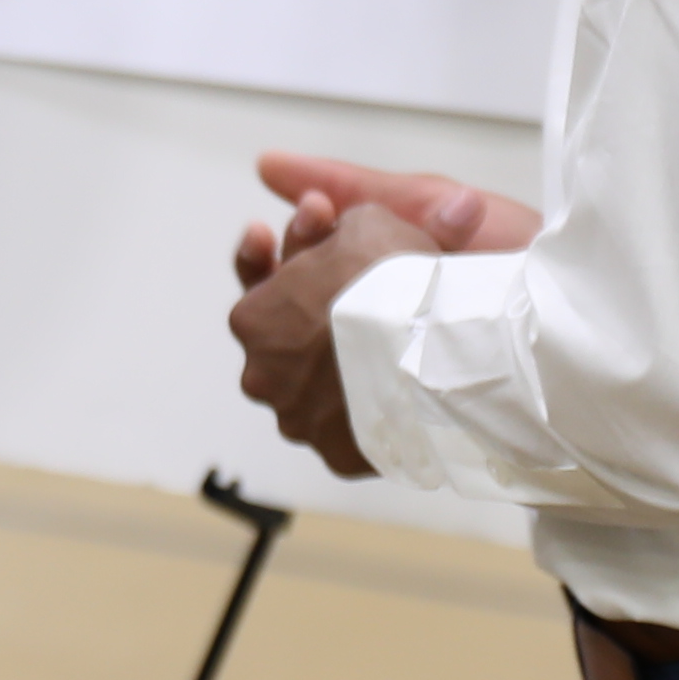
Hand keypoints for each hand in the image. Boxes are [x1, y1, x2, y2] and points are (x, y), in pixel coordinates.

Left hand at [222, 152, 533, 478]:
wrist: (425, 350)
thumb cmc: (387, 280)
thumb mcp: (367, 222)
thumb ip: (350, 225)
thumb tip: (356, 223)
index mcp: (253, 318)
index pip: (265, 289)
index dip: (301, 268)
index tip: (328, 255)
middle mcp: (263, 375)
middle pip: (291, 348)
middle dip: (321, 328)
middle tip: (365, 308)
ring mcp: (299, 422)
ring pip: (320, 394)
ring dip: (346, 377)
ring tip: (393, 356)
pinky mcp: (338, 456)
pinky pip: (353, 433)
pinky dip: (371, 417)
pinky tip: (401, 397)